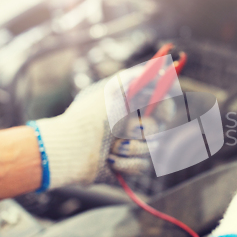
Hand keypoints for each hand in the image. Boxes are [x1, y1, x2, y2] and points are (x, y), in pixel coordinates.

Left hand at [30, 50, 176, 189]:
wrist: (71, 149)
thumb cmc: (89, 117)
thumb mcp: (110, 90)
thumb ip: (133, 77)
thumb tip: (154, 69)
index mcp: (132, 107)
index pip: (163, 105)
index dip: (165, 107)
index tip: (161, 110)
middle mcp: (134, 126)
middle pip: (159, 128)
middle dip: (143, 130)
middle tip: (124, 130)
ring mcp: (134, 148)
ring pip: (153, 149)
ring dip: (131, 147)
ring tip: (111, 148)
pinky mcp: (130, 167)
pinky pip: (143, 166)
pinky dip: (126, 163)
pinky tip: (109, 160)